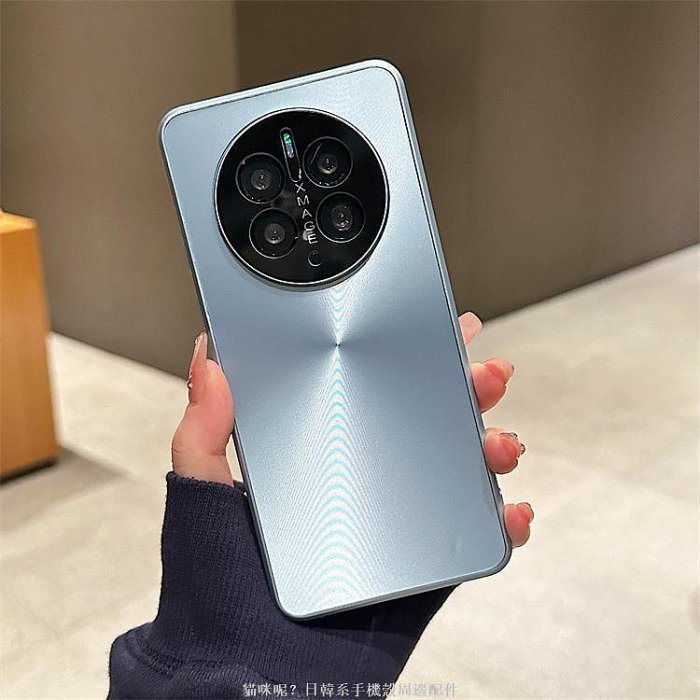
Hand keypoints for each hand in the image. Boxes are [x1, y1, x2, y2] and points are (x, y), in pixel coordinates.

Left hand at [172, 312, 532, 546]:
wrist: (249, 667)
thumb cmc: (217, 580)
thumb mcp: (202, 489)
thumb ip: (204, 426)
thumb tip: (207, 356)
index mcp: (322, 449)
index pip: (371, 389)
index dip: (410, 355)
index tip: (438, 327)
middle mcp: (365, 476)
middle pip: (428, 421)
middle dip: (466, 390)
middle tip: (484, 373)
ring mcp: (397, 518)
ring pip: (459, 469)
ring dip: (491, 446)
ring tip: (498, 441)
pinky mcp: (420, 561)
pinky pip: (472, 535)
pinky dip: (503, 521)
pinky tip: (511, 509)